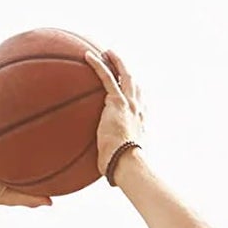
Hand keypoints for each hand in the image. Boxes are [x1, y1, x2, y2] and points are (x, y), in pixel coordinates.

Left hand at [85, 49, 144, 179]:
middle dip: (127, 71)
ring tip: (106, 52)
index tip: (129, 87)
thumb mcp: (120, 161)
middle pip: (135, 84)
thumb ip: (113, 159)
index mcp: (140, 123)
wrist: (128, 163)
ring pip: (124, 75)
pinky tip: (87, 56)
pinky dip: (98, 65)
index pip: (139, 103)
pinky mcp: (117, 102)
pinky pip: (106, 78)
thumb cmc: (125, 168)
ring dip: (115, 62)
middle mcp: (138, 110)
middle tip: (119, 61)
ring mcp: (129, 104)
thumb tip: (105, 174)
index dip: (135, 93)